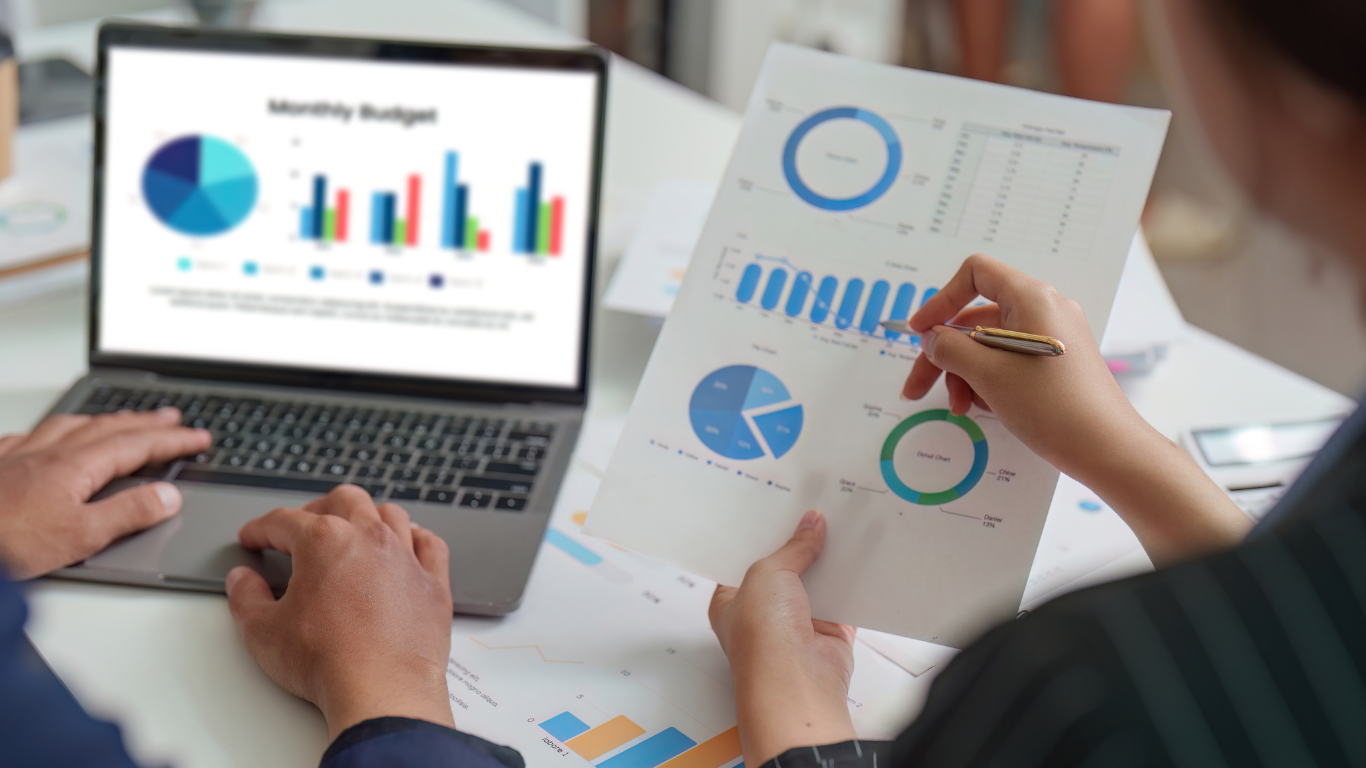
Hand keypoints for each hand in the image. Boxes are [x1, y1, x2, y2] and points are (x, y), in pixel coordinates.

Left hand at [0, 408, 210, 578]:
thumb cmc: (3, 544)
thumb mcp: (79, 538)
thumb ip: (127, 515)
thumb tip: (167, 496)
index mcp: (75, 467)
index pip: (137, 445)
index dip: (172, 441)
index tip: (198, 437)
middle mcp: (47, 452)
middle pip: (107, 427)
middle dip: (145, 422)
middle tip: (173, 419)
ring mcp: (17, 455)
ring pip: (69, 425)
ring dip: (103, 420)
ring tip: (121, 420)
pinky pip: (30, 435)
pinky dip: (53, 432)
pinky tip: (48, 438)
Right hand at [225, 485, 454, 740]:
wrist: (382, 690)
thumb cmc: (327, 661)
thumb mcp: (263, 632)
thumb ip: (246, 598)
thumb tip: (242, 581)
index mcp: (325, 541)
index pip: (284, 521)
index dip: (261, 528)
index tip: (253, 537)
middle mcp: (370, 538)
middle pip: (344, 500)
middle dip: (317, 508)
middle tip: (301, 528)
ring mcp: (406, 557)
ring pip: (389, 514)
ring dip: (368, 516)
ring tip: (354, 531)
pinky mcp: (433, 582)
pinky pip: (430, 544)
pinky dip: (416, 538)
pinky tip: (407, 545)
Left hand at [709, 511, 855, 765]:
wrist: (797, 683)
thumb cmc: (763, 638)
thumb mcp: (768, 574)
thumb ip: (792, 547)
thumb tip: (811, 523)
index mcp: (731, 599)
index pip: (744, 558)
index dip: (760, 533)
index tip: (778, 505)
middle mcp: (763, 611)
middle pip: (783, 567)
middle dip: (797, 542)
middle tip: (813, 506)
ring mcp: (796, 622)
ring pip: (814, 581)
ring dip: (826, 559)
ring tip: (839, 520)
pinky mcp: (829, 631)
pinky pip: (843, 598)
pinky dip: (852, 580)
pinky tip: (859, 551)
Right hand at [904, 253, 1250, 563]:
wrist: (1108, 448)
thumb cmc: (1051, 406)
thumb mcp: (988, 374)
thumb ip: (950, 349)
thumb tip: (932, 339)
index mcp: (1032, 298)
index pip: (976, 274)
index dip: (940, 299)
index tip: (918, 332)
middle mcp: (1044, 310)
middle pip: (976, 318)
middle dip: (944, 354)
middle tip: (916, 389)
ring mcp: (1053, 337)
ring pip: (989, 345)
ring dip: (965, 374)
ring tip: (961, 407)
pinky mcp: (1057, 363)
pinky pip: (1009, 361)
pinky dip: (989, 380)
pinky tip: (986, 408)